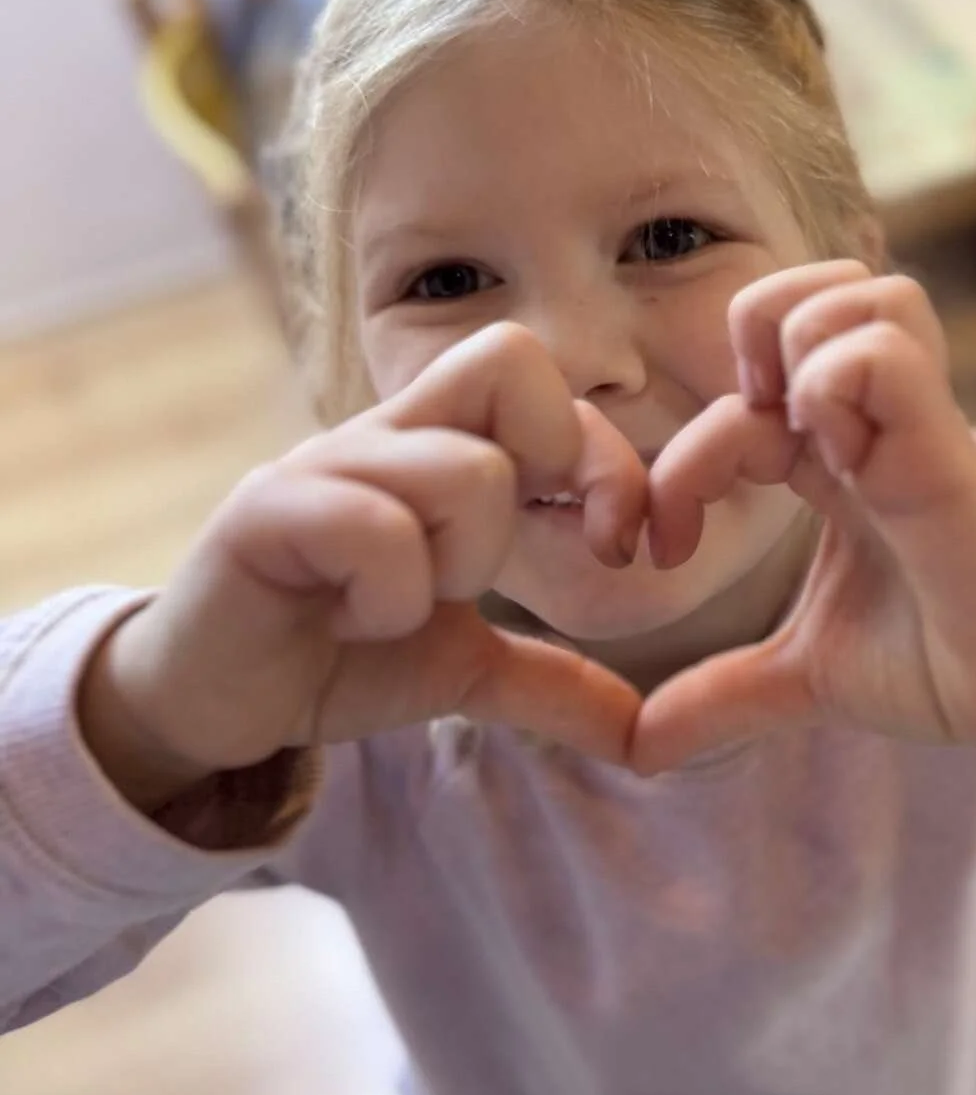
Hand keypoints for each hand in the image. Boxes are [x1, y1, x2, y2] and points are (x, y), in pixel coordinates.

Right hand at [80, 326, 647, 809]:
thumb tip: (645, 734)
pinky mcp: (265, 513)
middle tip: (524, 564)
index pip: (546, 381)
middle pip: (512, 360)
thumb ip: (553, 684)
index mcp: (438, 446)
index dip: (611, 459)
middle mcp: (385, 434)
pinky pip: (376, 530)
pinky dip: (390, 598)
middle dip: (560, 467)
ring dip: (463, 562)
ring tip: (405, 607)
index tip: (620, 548)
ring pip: (466, 468)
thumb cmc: (336, 655)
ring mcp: (323, 465)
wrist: (212, 703)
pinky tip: (354, 623)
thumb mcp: (465, 670)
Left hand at [633, 263, 975, 774]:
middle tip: (741, 457)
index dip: (678, 459)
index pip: (739, 395)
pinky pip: (889, 355)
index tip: (663, 551)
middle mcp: (877, 427)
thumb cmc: (946, 663)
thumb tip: (643, 746)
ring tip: (802, 445)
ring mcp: (919, 431)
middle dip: (747, 347)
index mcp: (838, 458)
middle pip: (807, 294)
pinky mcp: (951, 460)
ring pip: (866, 296)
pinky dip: (839, 384)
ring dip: (803, 353)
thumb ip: (727, 695)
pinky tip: (838, 463)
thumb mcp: (808, 676)